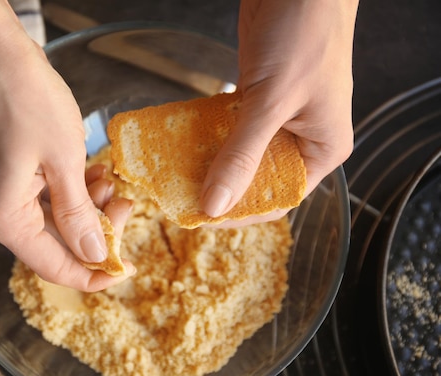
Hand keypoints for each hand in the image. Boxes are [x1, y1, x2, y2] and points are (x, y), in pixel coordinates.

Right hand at [0, 0, 133, 289]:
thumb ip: (78, 216)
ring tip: (108, 181)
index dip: (91, 274)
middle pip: (49, 242)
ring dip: (80, 207)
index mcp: (2, 216)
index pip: (53, 265)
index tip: (124, 270)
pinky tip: (87, 174)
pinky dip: (61, 192)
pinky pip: (31, 199)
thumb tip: (92, 255)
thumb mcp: (64, 160)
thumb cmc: (25, 98)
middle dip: (92, 228)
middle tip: (125, 205)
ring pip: (43, 219)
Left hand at [200, 0, 357, 225]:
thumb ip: (243, 154)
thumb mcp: (272, 102)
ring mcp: (278, 118)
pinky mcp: (257, 97)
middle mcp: (302, 139)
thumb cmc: (304, 35)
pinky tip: (184, 144)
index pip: (280, 198)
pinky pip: (231, 127)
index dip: (242, 212)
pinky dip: (210, 135)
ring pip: (241, 153)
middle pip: (257, 178)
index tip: (203, 217)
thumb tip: (215, 204)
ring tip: (176, 175)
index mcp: (322, 150)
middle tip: (182, 195)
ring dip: (212, 162)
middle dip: (223, 188)